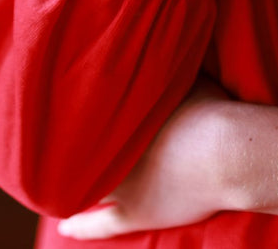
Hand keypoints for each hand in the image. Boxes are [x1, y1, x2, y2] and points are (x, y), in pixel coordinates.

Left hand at [57, 83, 231, 240]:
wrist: (225, 153)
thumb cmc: (208, 109)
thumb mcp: (183, 79)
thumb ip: (164, 71)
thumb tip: (157, 49)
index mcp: (119, 118)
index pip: (83, 114)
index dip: (71, 111)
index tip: (59, 104)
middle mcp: (112, 151)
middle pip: (81, 147)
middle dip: (69, 143)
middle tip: (52, 136)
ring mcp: (121, 185)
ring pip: (85, 183)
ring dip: (74, 179)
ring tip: (57, 176)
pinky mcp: (135, 213)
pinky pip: (99, 223)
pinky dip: (81, 226)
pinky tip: (64, 227)